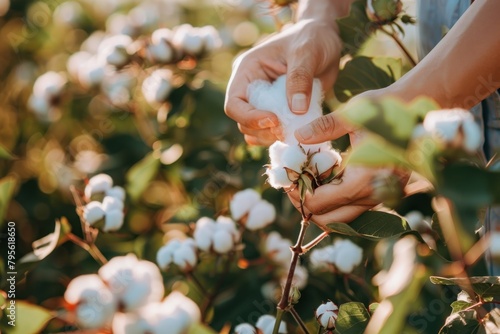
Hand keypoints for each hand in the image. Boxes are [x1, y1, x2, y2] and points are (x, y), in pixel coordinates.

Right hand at [224, 19, 341, 145]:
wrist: (325, 40)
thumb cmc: (313, 39)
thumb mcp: (307, 52)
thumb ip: (300, 78)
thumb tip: (296, 109)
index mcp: (247, 71)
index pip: (234, 103)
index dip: (250, 117)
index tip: (275, 120)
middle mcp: (250, 88)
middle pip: (242, 122)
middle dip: (262, 130)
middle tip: (288, 129)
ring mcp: (263, 102)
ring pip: (254, 131)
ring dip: (271, 137)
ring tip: (293, 130)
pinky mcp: (277, 111)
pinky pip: (270, 133)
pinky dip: (280, 138)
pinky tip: (296, 132)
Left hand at [289, 91, 408, 228]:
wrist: (418, 113)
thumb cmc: (386, 111)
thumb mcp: (353, 114)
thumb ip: (324, 126)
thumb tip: (299, 137)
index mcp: (363, 180)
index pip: (320, 203)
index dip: (298, 194)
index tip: (288, 178)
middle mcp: (372, 196)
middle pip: (328, 221)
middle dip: (306, 205)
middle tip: (293, 184)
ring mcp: (378, 198)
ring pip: (340, 218)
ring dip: (321, 206)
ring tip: (307, 182)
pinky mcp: (380, 194)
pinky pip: (351, 209)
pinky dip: (334, 201)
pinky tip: (325, 179)